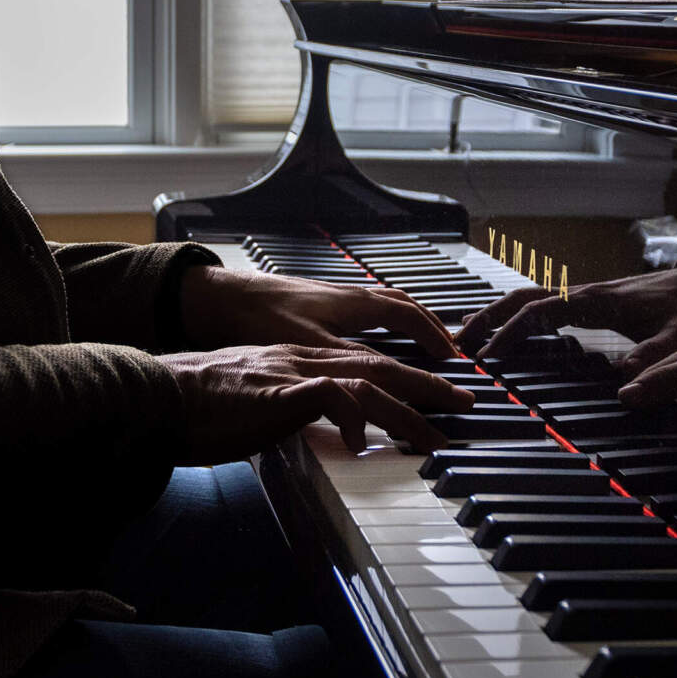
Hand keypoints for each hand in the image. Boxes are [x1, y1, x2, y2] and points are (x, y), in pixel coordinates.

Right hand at [160, 344, 476, 462]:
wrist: (160, 396)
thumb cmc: (199, 407)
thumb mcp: (254, 405)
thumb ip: (286, 409)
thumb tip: (307, 428)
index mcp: (297, 360)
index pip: (363, 363)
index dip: (403, 377)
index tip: (434, 393)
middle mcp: (302, 358)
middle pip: (379, 365)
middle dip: (426, 385)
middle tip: (464, 402)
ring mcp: (294, 371)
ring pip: (369, 379)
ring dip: (410, 407)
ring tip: (438, 433)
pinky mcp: (282, 391)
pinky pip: (334, 397)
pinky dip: (357, 417)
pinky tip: (366, 442)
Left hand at [180, 266, 455, 358]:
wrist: (222, 296)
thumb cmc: (261, 318)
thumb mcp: (308, 346)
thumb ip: (350, 364)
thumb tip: (388, 383)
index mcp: (355, 304)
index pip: (411, 319)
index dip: (436, 341)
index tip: (455, 362)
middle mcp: (351, 295)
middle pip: (405, 306)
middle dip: (432, 328)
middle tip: (451, 352)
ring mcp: (335, 296)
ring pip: (387, 304)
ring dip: (411, 321)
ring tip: (425, 343)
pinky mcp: (319, 302)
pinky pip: (368, 308)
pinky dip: (387, 321)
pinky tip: (377, 337)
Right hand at [456, 263, 676, 374]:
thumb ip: (656, 360)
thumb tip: (622, 387)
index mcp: (599, 300)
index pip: (540, 312)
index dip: (511, 333)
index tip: (488, 358)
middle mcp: (587, 294)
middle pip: (523, 299)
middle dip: (487, 318)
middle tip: (456, 342)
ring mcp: (589, 297)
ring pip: (531, 299)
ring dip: (499, 315)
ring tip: (470, 336)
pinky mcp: (596, 305)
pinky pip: (546, 307)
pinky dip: (520, 317)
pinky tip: (512, 333)